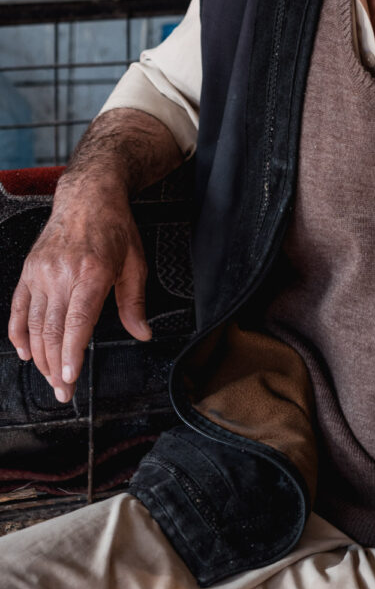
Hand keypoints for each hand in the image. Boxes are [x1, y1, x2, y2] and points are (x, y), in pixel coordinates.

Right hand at [8, 182, 149, 403]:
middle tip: (62, 392)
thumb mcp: (135, 263)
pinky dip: (19, 334)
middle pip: (53, 330)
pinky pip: (19, 308)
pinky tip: (26, 352)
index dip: (71, 354)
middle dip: (56, 367)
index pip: (76, 322)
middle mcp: (62, 273)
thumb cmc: (114, 227)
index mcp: (91, 272)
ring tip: (50, 378)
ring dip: (40, 357)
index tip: (69, 379)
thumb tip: (142, 333)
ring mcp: (41, 272)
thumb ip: (134, 303)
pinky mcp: (29, 271)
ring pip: (34, 324)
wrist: (88, 196)